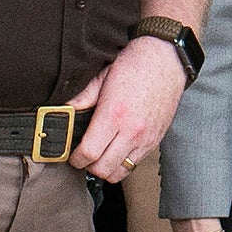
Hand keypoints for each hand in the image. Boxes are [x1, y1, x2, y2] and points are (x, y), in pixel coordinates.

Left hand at [70, 36, 185, 179]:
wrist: (166, 59)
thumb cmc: (136, 64)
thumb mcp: (102, 76)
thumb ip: (82, 97)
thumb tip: (65, 111)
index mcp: (114, 114)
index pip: (90, 153)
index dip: (76, 158)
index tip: (73, 154)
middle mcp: (132, 131)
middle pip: (104, 169)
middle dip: (89, 166)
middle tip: (84, 156)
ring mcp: (146, 138)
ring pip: (120, 172)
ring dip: (107, 168)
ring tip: (100, 155)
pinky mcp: (155, 140)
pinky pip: (135, 164)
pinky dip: (123, 162)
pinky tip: (117, 148)